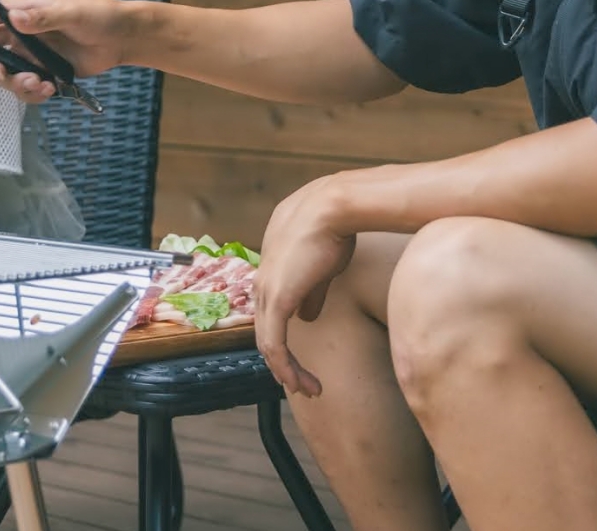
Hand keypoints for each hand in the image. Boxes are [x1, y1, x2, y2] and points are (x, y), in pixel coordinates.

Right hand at [0, 0, 133, 101]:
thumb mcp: (72, 12)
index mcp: (23, 10)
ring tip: (43, 85)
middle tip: (4, 76)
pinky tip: (52, 89)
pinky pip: (26, 87)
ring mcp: (31, 54)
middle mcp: (21, 33)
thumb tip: (14, 17)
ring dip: (17, 85)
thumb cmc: (99, 15)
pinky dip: (33, 93)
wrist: (122, 37)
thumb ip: (44, 16)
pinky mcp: (43, 72)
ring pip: (6, 74)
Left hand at [254, 178, 357, 397]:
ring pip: (268, 344)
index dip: (284, 340)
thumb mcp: (322, 265)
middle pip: (265, 333)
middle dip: (284, 363)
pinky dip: (286, 368)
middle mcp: (261, 282)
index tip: (302, 360)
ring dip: (287, 371)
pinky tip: (300, 383)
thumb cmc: (334, 226)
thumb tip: (307, 317)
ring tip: (309, 389)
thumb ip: (312, 292)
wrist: (334, 207)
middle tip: (304, 384)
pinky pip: (274, 345)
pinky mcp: (276, 300)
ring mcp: (266, 291)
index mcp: (271, 271)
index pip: (270, 314)